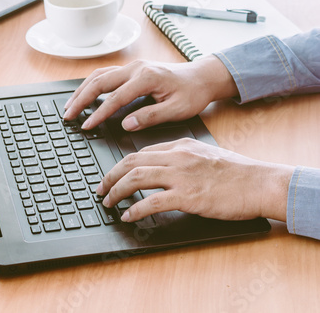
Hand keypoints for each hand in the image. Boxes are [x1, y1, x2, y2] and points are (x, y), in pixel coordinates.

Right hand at [63, 56, 237, 130]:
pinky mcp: (133, 69)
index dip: (98, 114)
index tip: (86, 126)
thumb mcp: (176, 109)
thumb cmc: (192, 93)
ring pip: (99, 75)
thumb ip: (150, 117)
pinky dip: (91, 84)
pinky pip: (106, 74)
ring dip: (82, 90)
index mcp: (147, 78)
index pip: (115, 98)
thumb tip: (126, 124)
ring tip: (70, 105)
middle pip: (99, 82)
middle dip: (80, 99)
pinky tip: (84, 94)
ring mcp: (133, 66)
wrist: (203, 76)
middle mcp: (136, 68)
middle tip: (68, 115)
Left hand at [96, 138, 293, 222]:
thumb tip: (160, 167)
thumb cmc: (237, 172)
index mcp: (181, 146)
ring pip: (136, 178)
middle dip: (110, 176)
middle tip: (101, 188)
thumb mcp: (206, 154)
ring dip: (116, 191)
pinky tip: (128, 216)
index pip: (142, 152)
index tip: (114, 175)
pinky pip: (151, 202)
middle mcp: (177, 157)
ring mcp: (181, 176)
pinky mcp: (187, 196)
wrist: (260, 183)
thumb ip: (182, 157)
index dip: (123, 165)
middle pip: (131, 162)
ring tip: (108, 201)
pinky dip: (135, 209)